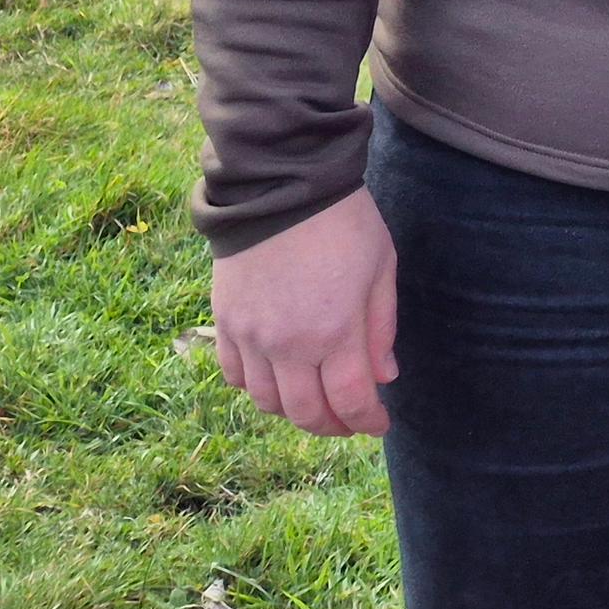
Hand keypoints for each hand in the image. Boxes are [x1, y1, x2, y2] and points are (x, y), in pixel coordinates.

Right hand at [212, 186, 400, 436]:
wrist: (282, 183)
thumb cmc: (343, 221)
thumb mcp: (380, 268)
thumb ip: (381, 328)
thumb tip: (383, 377)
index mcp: (335, 331)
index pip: (350, 402)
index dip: (367, 421)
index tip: (379, 423)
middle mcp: (288, 344)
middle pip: (305, 413)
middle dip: (332, 425)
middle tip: (349, 419)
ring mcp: (251, 336)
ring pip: (267, 402)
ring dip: (293, 409)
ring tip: (314, 398)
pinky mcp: (225, 321)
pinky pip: (235, 375)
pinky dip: (255, 386)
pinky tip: (276, 375)